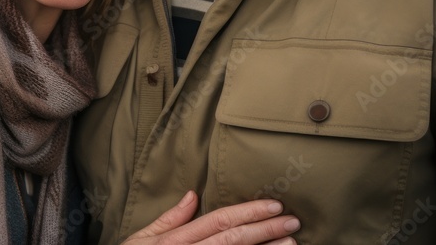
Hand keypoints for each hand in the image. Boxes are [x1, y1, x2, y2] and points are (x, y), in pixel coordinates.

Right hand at [124, 191, 300, 243]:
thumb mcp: (142, 240)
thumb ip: (170, 219)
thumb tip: (193, 195)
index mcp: (176, 240)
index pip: (218, 221)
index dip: (248, 212)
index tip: (274, 205)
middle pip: (233, 239)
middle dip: (265, 229)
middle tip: (293, 221)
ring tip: (291, 243)